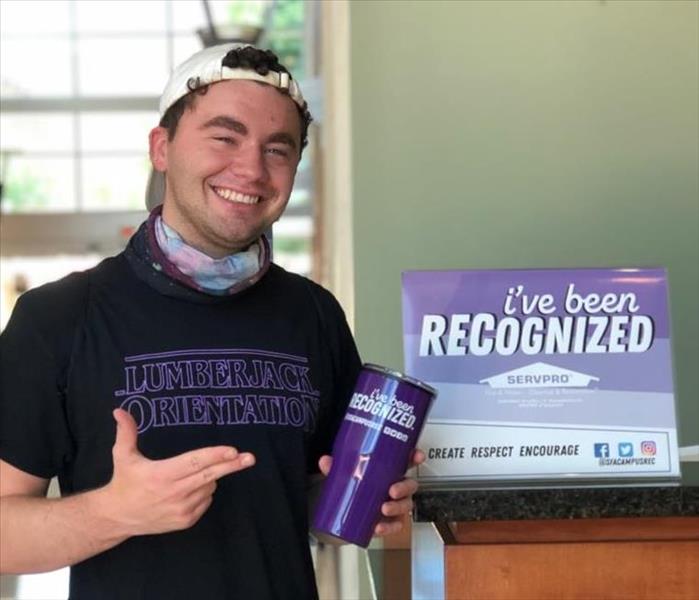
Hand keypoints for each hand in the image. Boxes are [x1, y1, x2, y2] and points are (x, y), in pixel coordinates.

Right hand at [94, 409, 254, 536]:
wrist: (117, 517)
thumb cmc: (124, 482)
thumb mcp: (122, 456)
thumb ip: (126, 432)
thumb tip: (119, 410)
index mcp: (161, 474)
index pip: (194, 462)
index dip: (215, 455)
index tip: (233, 450)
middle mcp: (174, 493)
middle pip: (210, 475)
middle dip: (232, 465)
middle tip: (250, 458)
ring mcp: (181, 509)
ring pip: (209, 486)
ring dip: (208, 478)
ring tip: (187, 476)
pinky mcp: (186, 521)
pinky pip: (206, 500)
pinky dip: (204, 492)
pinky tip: (187, 490)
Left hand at [317, 448, 425, 537]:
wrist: (342, 515)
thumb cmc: (352, 488)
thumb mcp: (343, 475)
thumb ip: (336, 467)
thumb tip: (326, 461)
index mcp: (389, 471)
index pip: (406, 461)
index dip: (415, 457)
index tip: (417, 456)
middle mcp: (396, 486)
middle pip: (410, 485)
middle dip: (404, 487)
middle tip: (392, 490)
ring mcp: (394, 505)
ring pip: (406, 505)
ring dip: (397, 507)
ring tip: (384, 509)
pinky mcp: (388, 522)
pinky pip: (395, 525)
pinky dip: (389, 527)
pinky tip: (379, 527)